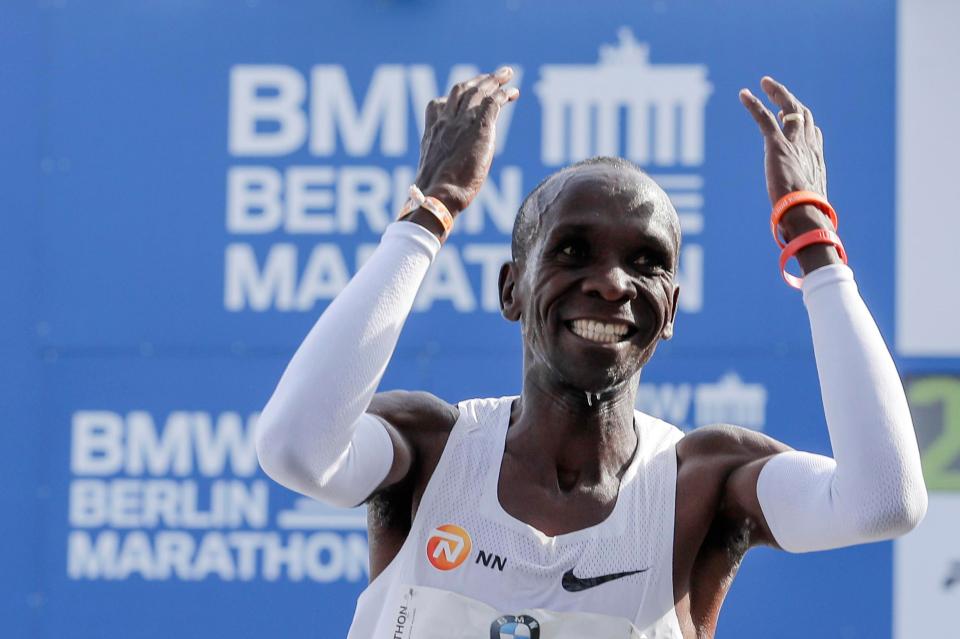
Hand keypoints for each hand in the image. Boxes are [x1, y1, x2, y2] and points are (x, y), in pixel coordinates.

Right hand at [414, 67, 519, 214]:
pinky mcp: (478, 127)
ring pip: (477, 91)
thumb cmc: (436, 195)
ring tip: (507, 74)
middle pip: (460, 90)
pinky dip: (503, 94)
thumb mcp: (435, 175)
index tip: (466, 96)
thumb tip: (448, 180)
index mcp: (431, 133)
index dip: (454, 97)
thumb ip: (443, 165)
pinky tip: (513, 93)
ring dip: (493, 80)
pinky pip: (492, 102)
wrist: (440, 194)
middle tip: (492, 76)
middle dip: (477, 80)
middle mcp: (444, 122)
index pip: (438, 104)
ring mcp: (460, 122)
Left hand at [739, 76, 826, 205]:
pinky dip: (754, 104)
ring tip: (764, 82)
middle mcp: (808, 146)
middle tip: (777, 91)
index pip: (813, 133)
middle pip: (803, 114)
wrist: (806, 211)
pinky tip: (743, 94)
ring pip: (787, 108)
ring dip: (776, 92)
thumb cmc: (806, 216)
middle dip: (790, 100)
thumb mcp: (806, 207)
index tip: (793, 116)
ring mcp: (794, 142)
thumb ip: (799, 205)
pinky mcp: (777, 144)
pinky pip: (764, 117)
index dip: (804, 122)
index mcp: (816, 160)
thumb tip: (791, 223)